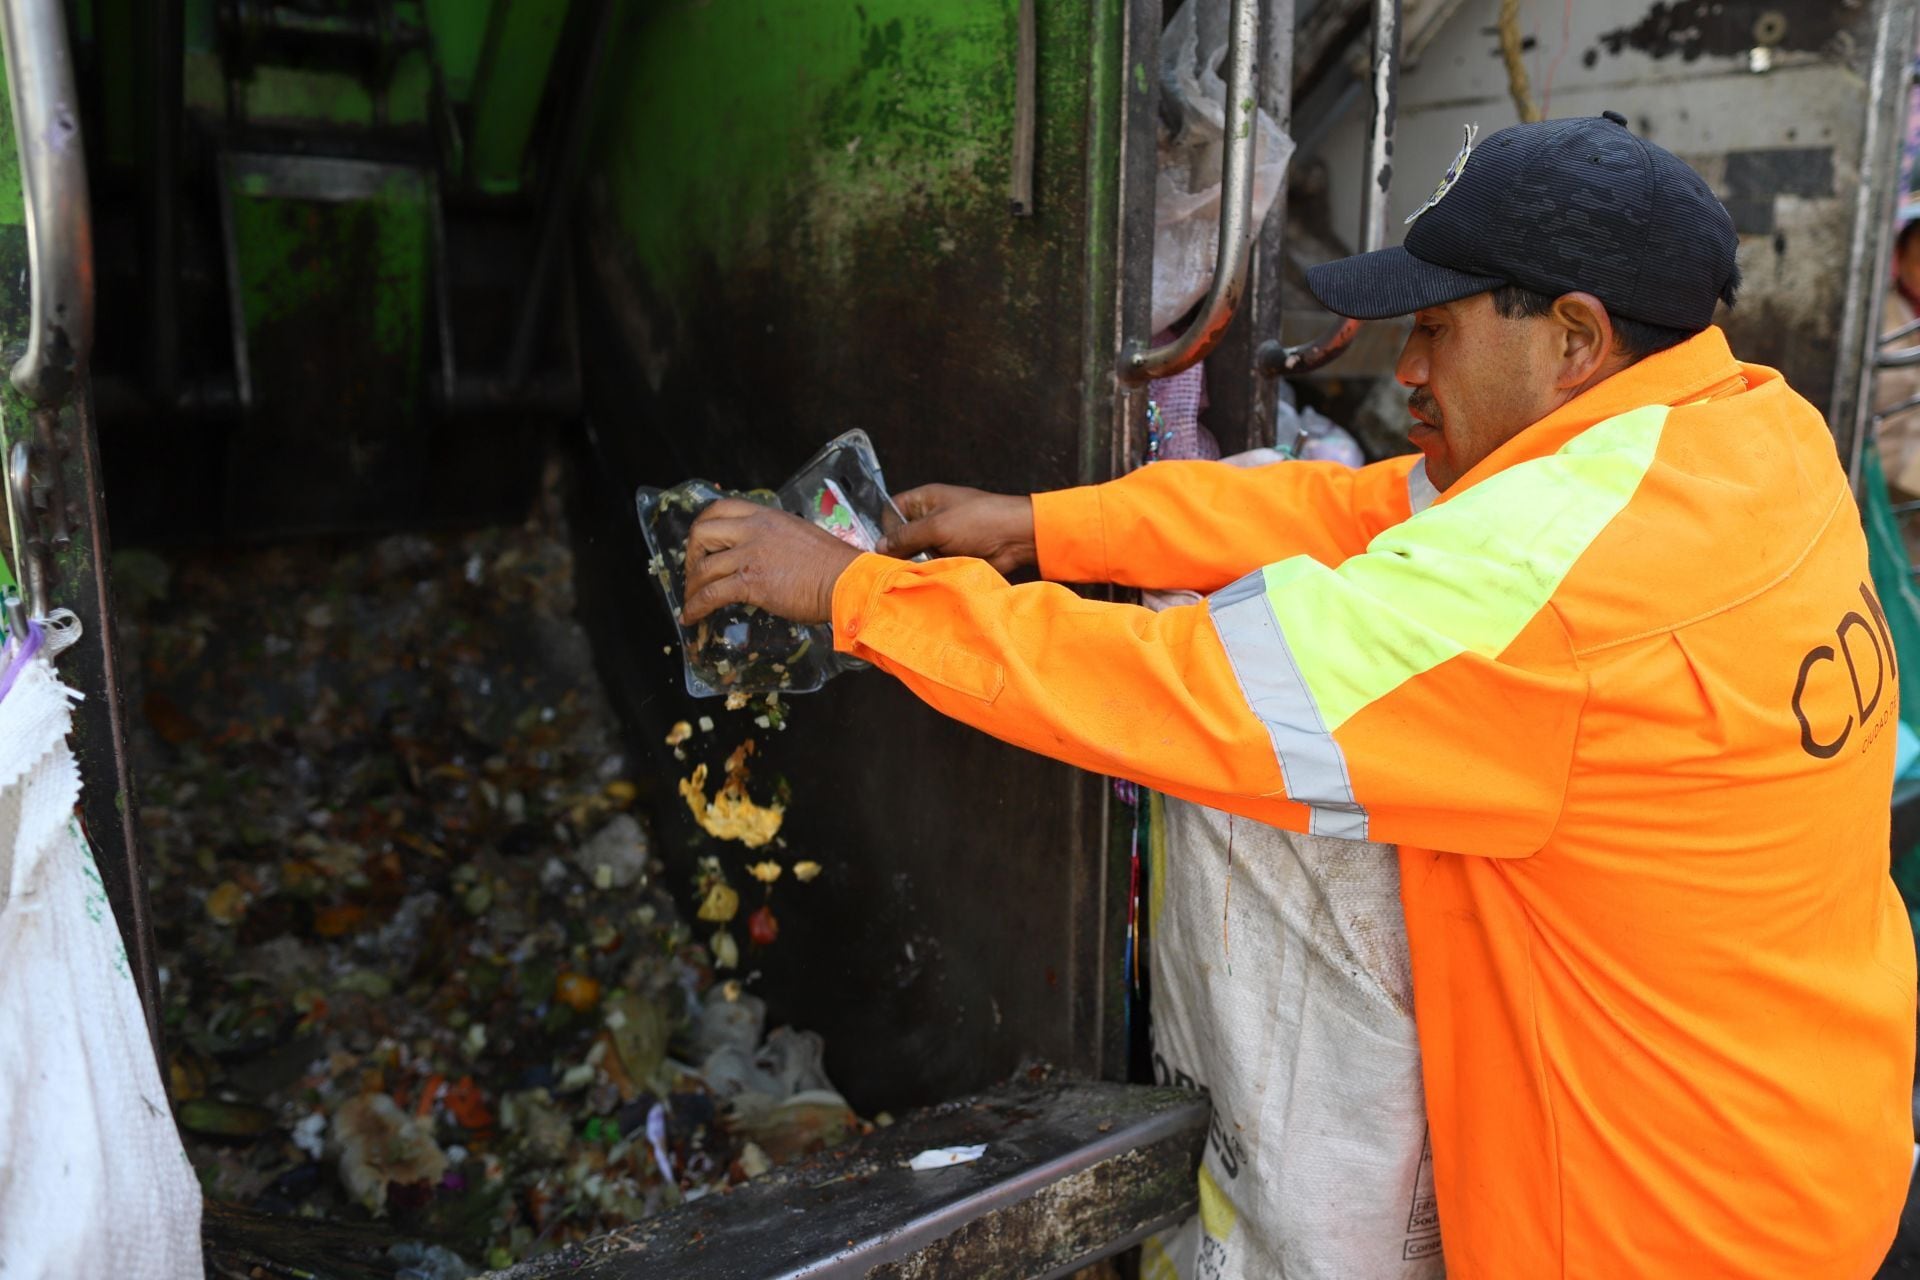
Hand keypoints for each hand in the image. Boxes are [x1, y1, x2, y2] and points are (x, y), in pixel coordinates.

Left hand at [681, 499, 863, 625]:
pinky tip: (691, 618)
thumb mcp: (799, 536)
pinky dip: (695, 607)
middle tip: (694, 574)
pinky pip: (711, 594)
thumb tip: (763, 556)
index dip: (703, 527)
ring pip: (703, 567)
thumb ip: (775, 539)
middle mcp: (753, 530)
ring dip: (691, 587)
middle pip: (702, 532)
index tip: (702, 545)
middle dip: (690, 555)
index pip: (720, 508)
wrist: (846, 581)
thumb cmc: (833, 564)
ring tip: (690, 602)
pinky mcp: (750, 582)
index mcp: (766, 516)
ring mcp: (750, 555)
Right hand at [879, 485, 1036, 573]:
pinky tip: (924, 580)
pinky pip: (930, 566)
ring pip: (914, 554)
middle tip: (893, 566)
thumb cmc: (979, 521)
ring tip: (910, 575)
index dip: (887, 527)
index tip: (884, 546)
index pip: (892, 510)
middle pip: (901, 536)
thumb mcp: (937, 526)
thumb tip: (879, 546)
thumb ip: (905, 536)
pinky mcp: (950, 557)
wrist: (1016, 538)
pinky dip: (927, 573)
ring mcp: (940, 539)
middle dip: (898, 550)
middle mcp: (930, 518)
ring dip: (914, 564)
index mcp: (925, 500)